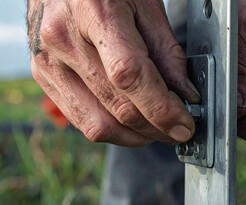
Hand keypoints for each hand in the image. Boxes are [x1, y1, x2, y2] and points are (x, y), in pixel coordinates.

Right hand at [27, 0, 199, 146]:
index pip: (131, 76)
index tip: (184, 125)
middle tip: (176, 128)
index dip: (162, 109)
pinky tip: (128, 122)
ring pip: (99, 125)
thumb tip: (184, 94)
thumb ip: (167, 52)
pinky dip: (112, 129)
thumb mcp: (146, 5)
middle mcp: (65, 41)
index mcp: (95, 13)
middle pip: (119, 108)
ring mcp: (49, 63)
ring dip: (135, 136)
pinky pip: (82, 120)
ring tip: (154, 128)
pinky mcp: (45, 78)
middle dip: (156, 128)